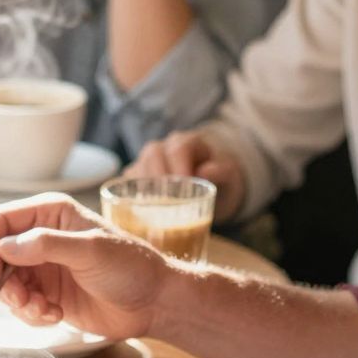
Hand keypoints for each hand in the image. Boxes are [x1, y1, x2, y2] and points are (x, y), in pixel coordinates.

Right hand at [0, 193, 168, 340]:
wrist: (154, 303)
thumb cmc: (130, 267)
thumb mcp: (90, 250)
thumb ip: (46, 245)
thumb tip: (4, 247)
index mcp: (50, 213)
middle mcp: (41, 237)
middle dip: (3, 282)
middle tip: (22, 300)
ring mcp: (43, 267)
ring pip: (7, 284)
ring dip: (19, 302)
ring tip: (45, 310)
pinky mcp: (48, 294)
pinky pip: (22, 305)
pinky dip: (31, 314)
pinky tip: (55, 316)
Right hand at [130, 129, 245, 223]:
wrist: (212, 181)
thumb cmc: (220, 176)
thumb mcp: (230, 174)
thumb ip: (222, 171)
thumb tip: (205, 172)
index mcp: (186, 142)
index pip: (179, 149)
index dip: (180, 167)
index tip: (186, 186)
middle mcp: (163, 148)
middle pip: (152, 155)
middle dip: (157, 177)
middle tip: (168, 201)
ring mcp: (148, 164)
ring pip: (136, 168)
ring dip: (142, 189)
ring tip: (154, 210)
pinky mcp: (138, 180)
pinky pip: (127, 185)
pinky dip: (130, 198)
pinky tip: (138, 215)